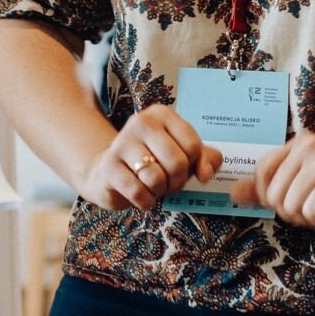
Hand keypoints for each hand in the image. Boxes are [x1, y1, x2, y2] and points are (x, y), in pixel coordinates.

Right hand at [77, 104, 220, 211]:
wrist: (110, 172)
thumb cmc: (153, 161)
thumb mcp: (183, 155)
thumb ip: (205, 159)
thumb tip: (205, 174)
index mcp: (162, 114)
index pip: (193, 145)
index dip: (193, 165)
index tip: (181, 167)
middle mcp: (141, 122)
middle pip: (177, 162)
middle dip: (177, 182)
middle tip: (168, 182)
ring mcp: (122, 142)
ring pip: (157, 178)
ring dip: (159, 191)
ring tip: (152, 186)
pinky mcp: (109, 165)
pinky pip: (137, 191)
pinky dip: (145, 201)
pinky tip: (141, 196)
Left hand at [233, 130, 314, 230]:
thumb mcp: (302, 189)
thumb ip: (267, 189)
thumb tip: (233, 193)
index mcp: (298, 143)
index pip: (261, 173)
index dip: (272, 198)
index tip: (297, 199)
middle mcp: (308, 145)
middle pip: (273, 194)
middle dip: (293, 211)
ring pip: (290, 205)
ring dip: (309, 217)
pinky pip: (310, 211)